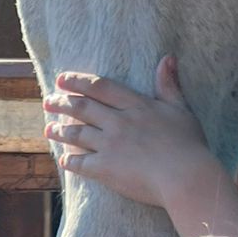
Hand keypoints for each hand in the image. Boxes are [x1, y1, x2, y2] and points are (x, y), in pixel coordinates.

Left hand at [43, 58, 216, 209]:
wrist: (186, 178)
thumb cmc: (190, 146)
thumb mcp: (182, 110)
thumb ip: (169, 85)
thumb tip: (167, 57)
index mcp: (136, 106)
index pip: (101, 88)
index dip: (79, 82)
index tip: (62, 79)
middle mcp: (119, 122)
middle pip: (82, 108)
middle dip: (61, 103)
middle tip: (47, 101)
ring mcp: (111, 145)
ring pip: (77, 133)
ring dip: (60, 130)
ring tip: (49, 129)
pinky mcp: (106, 169)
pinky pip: (81, 163)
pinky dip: (70, 161)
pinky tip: (64, 161)